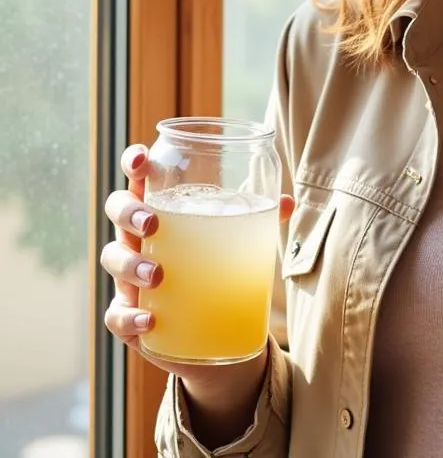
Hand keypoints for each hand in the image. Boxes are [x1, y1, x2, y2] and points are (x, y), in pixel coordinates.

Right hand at [100, 143, 294, 385]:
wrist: (214, 325)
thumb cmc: (218, 261)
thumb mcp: (240, 235)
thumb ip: (261, 217)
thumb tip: (285, 202)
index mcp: (164, 206)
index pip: (140, 176)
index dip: (134, 163)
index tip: (142, 161)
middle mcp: (139, 235)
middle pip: (118, 210)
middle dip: (129, 214)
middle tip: (152, 224)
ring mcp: (129, 274)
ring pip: (113, 259)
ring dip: (130, 265)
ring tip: (157, 275)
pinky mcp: (130, 313)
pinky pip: (116, 314)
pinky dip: (129, 317)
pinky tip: (149, 319)